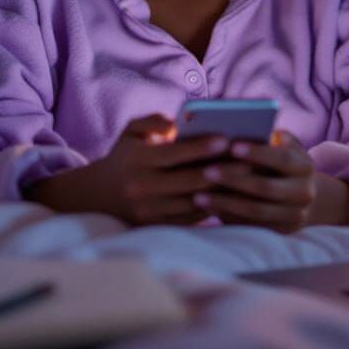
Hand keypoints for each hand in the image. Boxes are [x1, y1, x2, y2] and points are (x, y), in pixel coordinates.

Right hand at [24, 114, 229, 225]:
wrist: (99, 195)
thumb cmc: (125, 156)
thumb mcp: (131, 131)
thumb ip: (153, 120)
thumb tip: (175, 124)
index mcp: (137, 160)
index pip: (174, 154)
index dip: (201, 147)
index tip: (226, 139)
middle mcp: (142, 188)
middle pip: (189, 181)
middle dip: (222, 170)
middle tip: (249, 161)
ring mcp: (149, 212)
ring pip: (194, 202)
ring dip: (222, 191)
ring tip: (247, 179)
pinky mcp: (157, 228)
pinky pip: (191, 219)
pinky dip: (212, 207)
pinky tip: (232, 196)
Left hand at [192, 130, 316, 232]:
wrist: (301, 194)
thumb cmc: (280, 160)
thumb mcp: (282, 145)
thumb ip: (267, 137)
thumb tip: (234, 128)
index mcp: (305, 166)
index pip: (282, 159)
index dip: (257, 153)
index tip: (232, 146)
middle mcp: (304, 192)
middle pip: (266, 187)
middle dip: (234, 179)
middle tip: (205, 171)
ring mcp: (294, 216)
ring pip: (256, 211)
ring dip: (225, 203)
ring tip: (198, 196)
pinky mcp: (280, 232)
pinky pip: (250, 226)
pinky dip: (227, 216)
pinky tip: (207, 208)